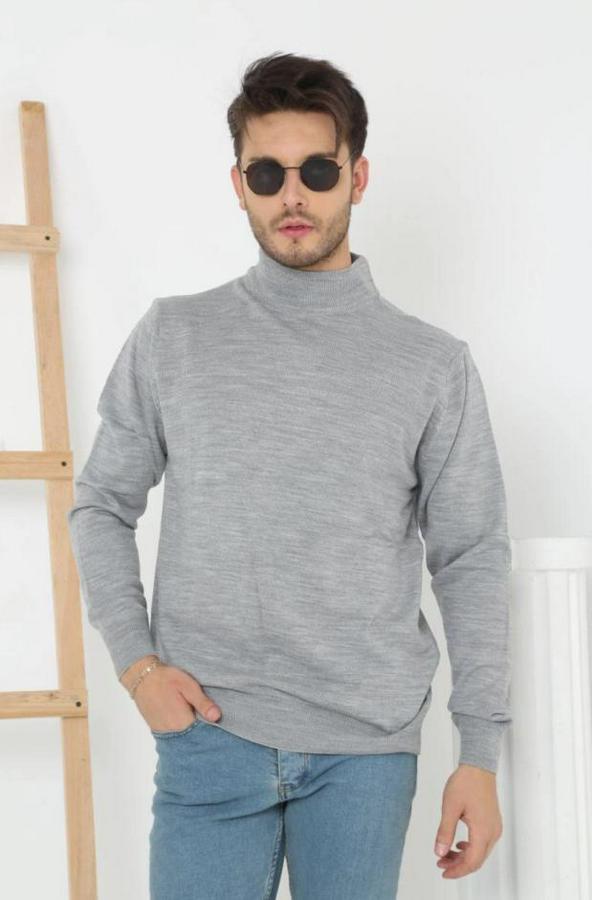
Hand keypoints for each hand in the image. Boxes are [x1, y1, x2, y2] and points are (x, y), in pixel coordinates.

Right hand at [122, 658, 221, 730]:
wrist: (141, 677)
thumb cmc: (165, 678)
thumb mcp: (188, 685)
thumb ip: (202, 703)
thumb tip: (217, 717)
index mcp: (181, 722)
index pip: (203, 734)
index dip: (212, 729)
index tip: (216, 722)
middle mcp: (171, 732)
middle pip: (193, 738)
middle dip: (202, 730)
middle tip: (205, 716)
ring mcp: (162, 732)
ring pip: (183, 737)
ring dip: (191, 730)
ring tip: (194, 715)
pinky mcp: (157, 729)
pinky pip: (174, 735)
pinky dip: (181, 730)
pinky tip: (184, 717)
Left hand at [433, 764, 502, 878]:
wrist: (478, 766)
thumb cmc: (466, 783)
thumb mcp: (450, 807)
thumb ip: (445, 832)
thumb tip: (439, 852)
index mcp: (483, 831)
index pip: (471, 861)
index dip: (457, 870)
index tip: (443, 871)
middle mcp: (492, 832)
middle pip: (477, 860)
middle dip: (458, 865)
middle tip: (441, 863)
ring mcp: (494, 827)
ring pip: (480, 852)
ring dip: (463, 857)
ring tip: (446, 854)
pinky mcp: (492, 822)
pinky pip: (483, 843)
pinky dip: (470, 848)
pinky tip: (459, 845)